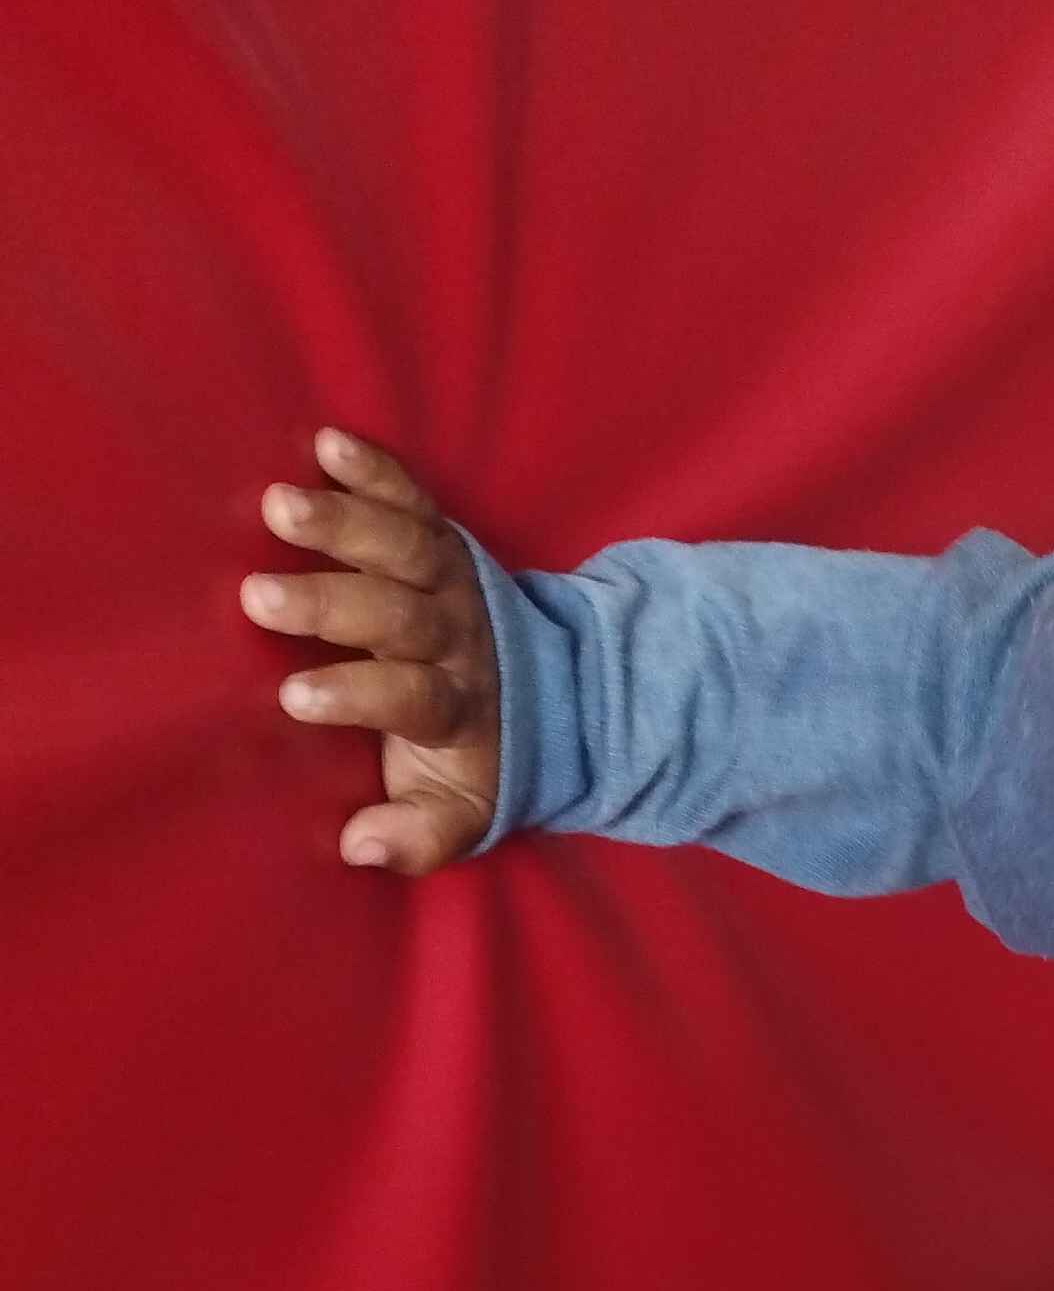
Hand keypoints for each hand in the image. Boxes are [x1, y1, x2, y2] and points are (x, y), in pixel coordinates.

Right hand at [242, 430, 501, 873]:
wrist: (555, 694)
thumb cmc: (477, 757)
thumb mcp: (460, 811)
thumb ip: (419, 836)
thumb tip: (360, 846)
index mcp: (455, 707)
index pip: (409, 698)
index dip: (359, 696)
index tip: (298, 697)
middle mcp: (455, 637)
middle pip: (399, 616)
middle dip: (333, 605)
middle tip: (262, 597)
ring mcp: (450, 582)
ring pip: (405, 547)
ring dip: (345, 523)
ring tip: (280, 504)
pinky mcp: (442, 539)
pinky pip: (414, 500)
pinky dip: (375, 470)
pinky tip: (326, 444)